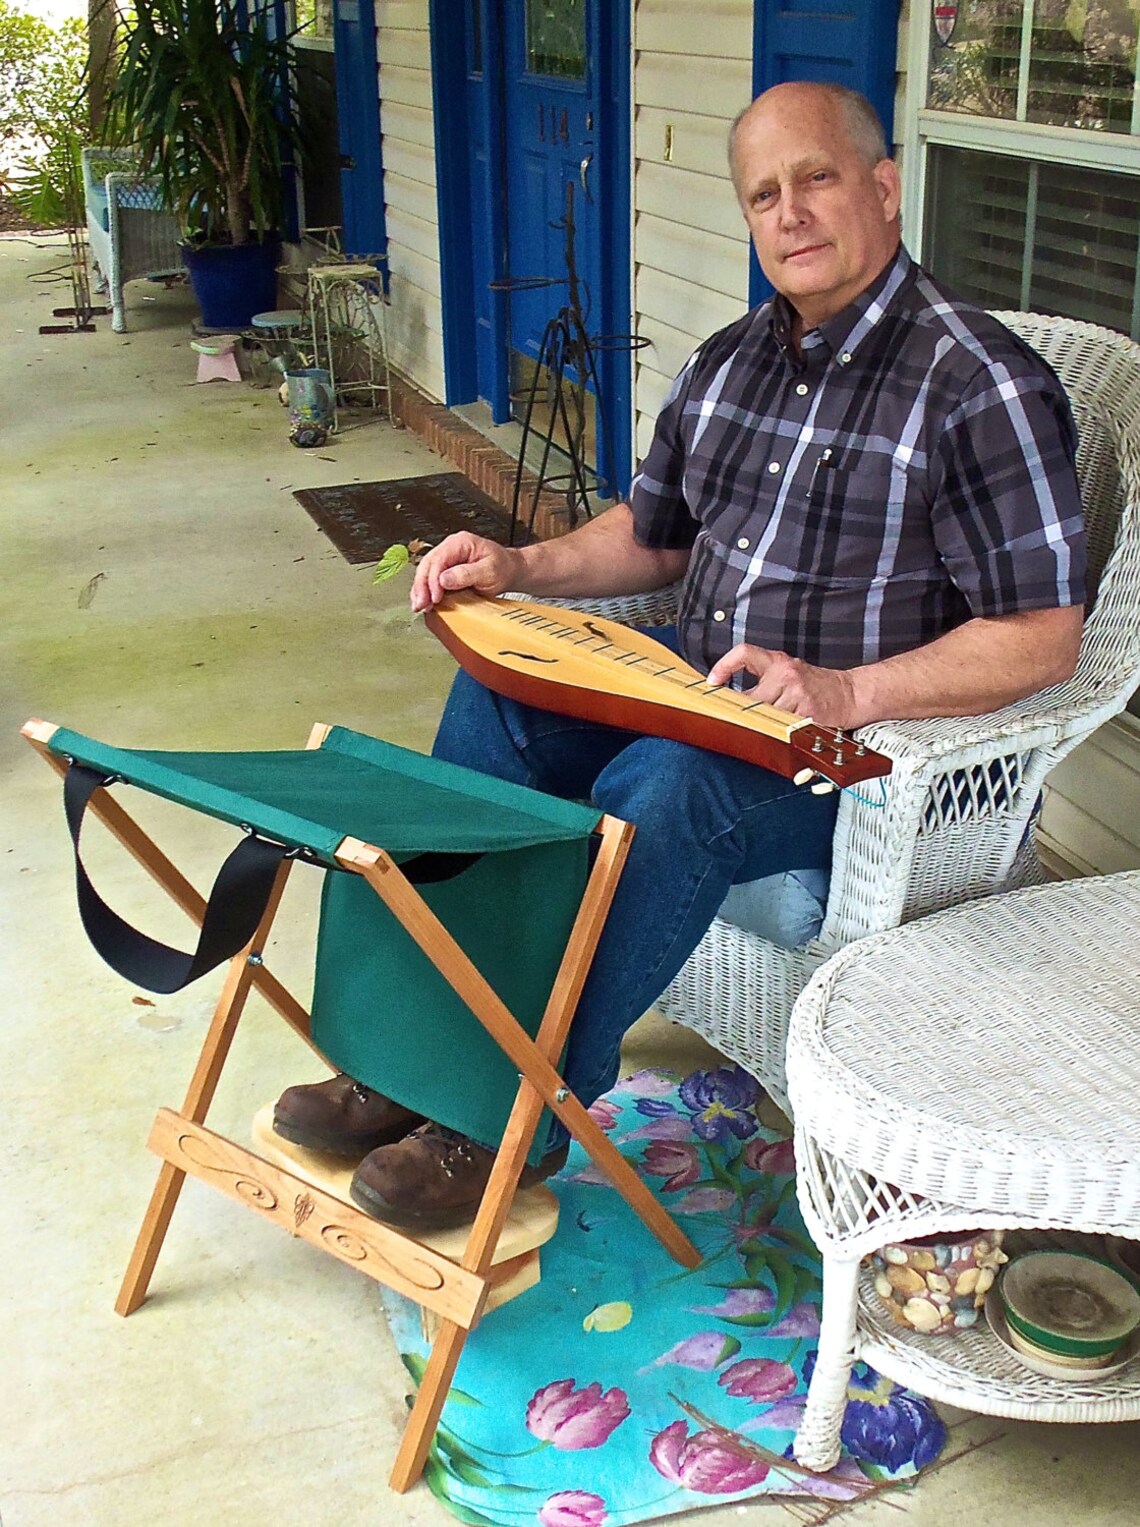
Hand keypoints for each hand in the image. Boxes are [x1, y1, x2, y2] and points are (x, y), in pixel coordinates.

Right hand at [409, 533, 523, 612]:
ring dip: (420, 590)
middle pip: (427, 565)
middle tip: (421, 604)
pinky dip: (426, 592)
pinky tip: (424, 603)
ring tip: (419, 606)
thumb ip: (467, 574)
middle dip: (421, 586)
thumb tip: (444, 579)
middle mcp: (450, 549)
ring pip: (425, 573)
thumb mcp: (490, 571)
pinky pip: (431, 580)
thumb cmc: (504, 567)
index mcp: (460, 543)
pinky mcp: (446, 571)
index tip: (435, 597)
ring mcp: (447, 559)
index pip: (438, 559)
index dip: (433, 580)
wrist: (510, 571)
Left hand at [707, 643, 857, 728]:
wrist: (849, 693)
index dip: (724, 665)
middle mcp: (786, 673)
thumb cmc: (815, 686)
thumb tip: (731, 702)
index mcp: (778, 661)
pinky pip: (782, 726)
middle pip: (750, 697)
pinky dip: (779, 732)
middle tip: (739, 719)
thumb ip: (763, 682)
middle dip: (745, 712)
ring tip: (771, 725)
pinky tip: (785, 730)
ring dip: (764, 724)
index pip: (745, 653)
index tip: (712, 681)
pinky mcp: (806, 711)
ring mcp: (796, 692)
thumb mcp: (788, 674)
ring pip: (764, 715)